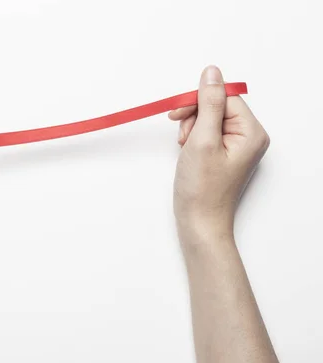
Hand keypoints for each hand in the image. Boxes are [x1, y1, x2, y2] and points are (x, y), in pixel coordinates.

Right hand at [169, 66, 269, 237]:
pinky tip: (188, 152)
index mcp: (251, 132)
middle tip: (184, 139)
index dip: (199, 101)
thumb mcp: (202, 140)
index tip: (177, 114)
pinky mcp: (224, 154)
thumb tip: (212, 72)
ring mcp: (237, 146)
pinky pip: (207, 133)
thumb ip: (208, 103)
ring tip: (186, 148)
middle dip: (194, 118)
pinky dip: (193, 139)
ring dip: (191, 128)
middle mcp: (249, 137)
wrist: (199, 222)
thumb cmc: (202, 188)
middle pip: (217, 106)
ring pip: (209, 119)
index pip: (225, 97)